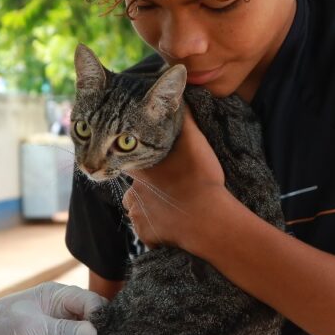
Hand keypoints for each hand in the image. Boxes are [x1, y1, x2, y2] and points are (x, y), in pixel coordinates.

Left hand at [0, 282, 104, 334]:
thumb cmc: (0, 326)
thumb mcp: (30, 327)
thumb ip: (61, 330)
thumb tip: (92, 333)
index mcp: (58, 296)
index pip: (91, 302)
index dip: (100, 317)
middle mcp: (64, 311)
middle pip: (94, 319)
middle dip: (103, 333)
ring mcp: (61, 330)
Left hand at [125, 111, 226, 247]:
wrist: (207, 219)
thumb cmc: (200, 178)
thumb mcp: (194, 141)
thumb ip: (183, 120)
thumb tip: (177, 99)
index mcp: (140, 169)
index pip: (128, 160)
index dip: (137, 160)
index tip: (153, 166)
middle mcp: (132, 192)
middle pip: (134, 187)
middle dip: (146, 188)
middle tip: (169, 189)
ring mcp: (137, 215)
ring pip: (138, 209)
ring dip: (150, 208)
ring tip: (172, 208)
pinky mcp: (145, 235)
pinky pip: (146, 230)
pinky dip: (156, 228)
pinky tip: (172, 224)